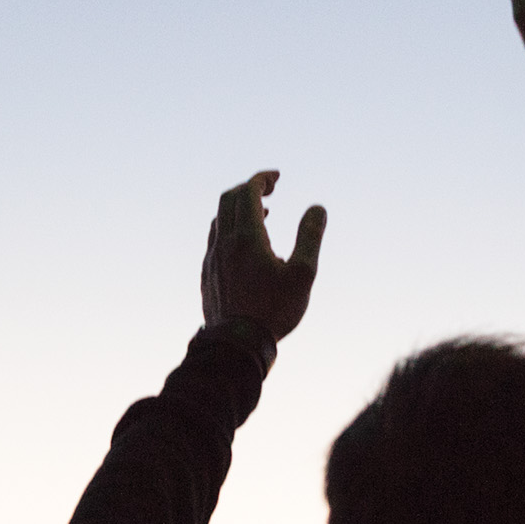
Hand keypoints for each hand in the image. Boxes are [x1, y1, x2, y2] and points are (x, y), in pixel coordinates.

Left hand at [201, 170, 325, 345]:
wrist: (237, 345)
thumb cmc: (274, 311)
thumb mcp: (303, 274)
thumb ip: (310, 236)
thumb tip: (317, 208)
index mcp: (247, 237)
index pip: (248, 192)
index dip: (262, 179)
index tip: (277, 177)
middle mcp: (224, 243)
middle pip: (229, 200)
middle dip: (249, 188)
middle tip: (270, 189)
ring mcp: (212, 260)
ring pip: (219, 220)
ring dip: (239, 209)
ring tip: (263, 214)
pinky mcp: (207, 276)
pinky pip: (215, 240)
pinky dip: (230, 228)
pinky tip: (244, 244)